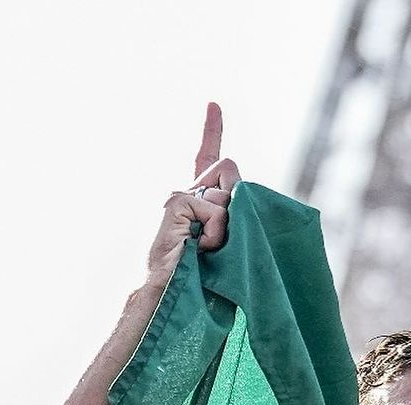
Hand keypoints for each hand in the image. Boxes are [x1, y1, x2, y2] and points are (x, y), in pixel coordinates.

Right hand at [145, 102, 241, 288]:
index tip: (214, 104)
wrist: (170, 295)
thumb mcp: (222, 242)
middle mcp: (184, 192)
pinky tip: (200, 248)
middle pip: (229, 169)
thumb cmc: (199, 279)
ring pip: (227, 192)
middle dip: (238, 199)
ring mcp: (177, 195)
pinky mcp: (175, 201)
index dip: (211, 130)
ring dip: (228, 226)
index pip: (206, 158)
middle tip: (220, 236)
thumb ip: (231, 215)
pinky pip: (217, 208)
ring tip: (207, 249)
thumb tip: (240, 193)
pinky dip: (216, 233)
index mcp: (195, 200)